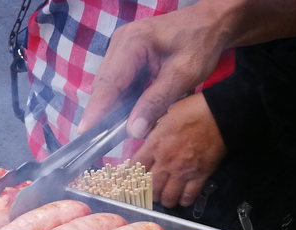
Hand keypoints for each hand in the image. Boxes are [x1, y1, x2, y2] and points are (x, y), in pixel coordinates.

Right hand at [78, 2, 228, 138]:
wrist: (211, 22)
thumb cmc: (200, 44)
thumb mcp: (182, 76)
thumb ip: (155, 103)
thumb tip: (132, 132)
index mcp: (133, 43)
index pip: (108, 83)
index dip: (95, 110)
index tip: (84, 133)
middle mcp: (120, 43)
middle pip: (103, 85)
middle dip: (99, 113)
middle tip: (94, 141)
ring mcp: (120, 48)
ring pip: (108, 85)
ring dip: (109, 109)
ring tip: (105, 134)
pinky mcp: (125, 56)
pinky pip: (117, 83)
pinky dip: (119, 101)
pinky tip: (121, 118)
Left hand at [132, 93, 226, 207]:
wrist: (220, 114)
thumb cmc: (193, 110)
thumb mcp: (165, 117)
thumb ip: (154, 133)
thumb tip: (149, 142)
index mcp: (154, 145)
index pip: (135, 167)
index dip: (131, 175)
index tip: (132, 179)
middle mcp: (165, 161)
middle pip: (150, 188)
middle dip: (147, 192)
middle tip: (150, 192)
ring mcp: (182, 171)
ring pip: (167, 196)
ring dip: (165, 199)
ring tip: (165, 198)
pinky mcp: (200, 176)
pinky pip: (189, 196)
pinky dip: (184, 200)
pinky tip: (182, 199)